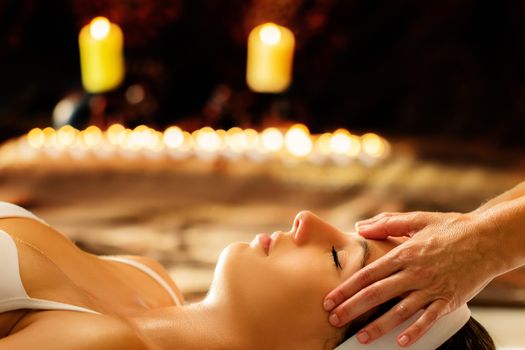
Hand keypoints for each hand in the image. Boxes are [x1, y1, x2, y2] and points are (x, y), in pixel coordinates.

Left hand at [323, 211, 499, 346]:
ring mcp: (431, 288)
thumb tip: (360, 227)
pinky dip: (415, 331)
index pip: (368, 274)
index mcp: (404, 254)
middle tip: (334, 319)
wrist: (489, 238)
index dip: (347, 288)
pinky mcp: (449, 300)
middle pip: (377, 294)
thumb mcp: (418, 219)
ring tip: (361, 337)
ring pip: (400, 311)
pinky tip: (400, 341)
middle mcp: (414, 273)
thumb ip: (387, 223)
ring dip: (378, 325)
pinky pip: (429, 319)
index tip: (330, 299)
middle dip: (353, 308)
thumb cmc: (452, 227)